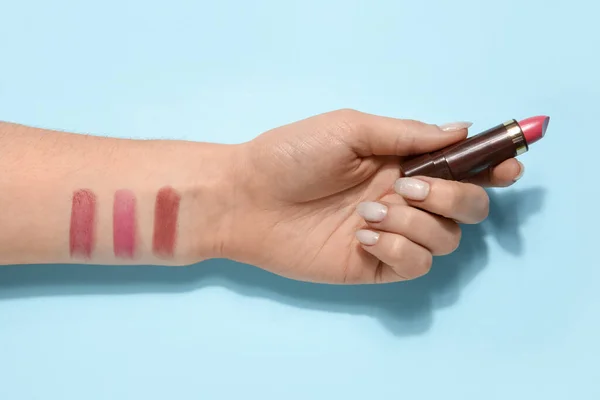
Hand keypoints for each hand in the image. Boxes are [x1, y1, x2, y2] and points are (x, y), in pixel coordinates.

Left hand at [222, 109, 522, 283]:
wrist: (247, 198)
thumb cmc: (291, 155)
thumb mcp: (350, 128)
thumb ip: (407, 133)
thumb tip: (461, 129)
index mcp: (402, 161)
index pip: (463, 167)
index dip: (493, 167)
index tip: (509, 167)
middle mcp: (405, 198)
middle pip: (469, 207)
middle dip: (455, 197)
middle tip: (413, 187)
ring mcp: (392, 233)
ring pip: (446, 240)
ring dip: (416, 223)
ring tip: (368, 210)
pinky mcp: (375, 264)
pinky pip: (415, 265)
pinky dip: (398, 248)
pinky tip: (363, 235)